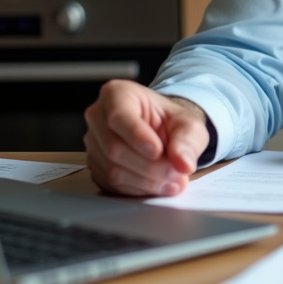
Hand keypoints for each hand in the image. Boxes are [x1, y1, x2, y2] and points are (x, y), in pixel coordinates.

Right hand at [83, 79, 209, 196]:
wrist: (162, 132)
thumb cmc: (169, 122)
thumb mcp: (188, 124)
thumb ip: (188, 141)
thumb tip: (184, 164)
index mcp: (117, 94)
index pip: (119, 117)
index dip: (137, 137)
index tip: (158, 151)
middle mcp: (98, 117)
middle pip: (115, 148)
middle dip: (149, 167)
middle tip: (176, 174)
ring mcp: (93, 144)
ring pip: (113, 170)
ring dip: (146, 181)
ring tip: (173, 182)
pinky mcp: (96, 166)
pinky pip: (111, 184)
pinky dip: (138, 189)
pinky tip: (157, 185)